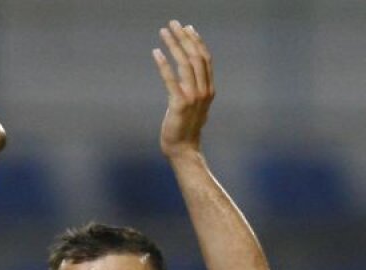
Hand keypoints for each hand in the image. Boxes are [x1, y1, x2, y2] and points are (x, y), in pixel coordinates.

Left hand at [153, 20, 213, 157]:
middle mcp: (204, 91)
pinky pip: (170, 79)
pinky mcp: (179, 104)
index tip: (188, 28)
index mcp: (209, 90)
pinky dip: (163, 64)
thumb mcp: (196, 106)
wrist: (183, 150)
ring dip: (173, 45)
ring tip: (163, 33)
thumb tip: (191, 73)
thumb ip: (197, 89)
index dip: (197, 41)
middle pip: (195, 57)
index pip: (205, 59)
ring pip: (185, 64)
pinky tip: (156, 52)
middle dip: (184, 38)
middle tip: (173, 24)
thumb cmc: (186, 129)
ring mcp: (193, 98)